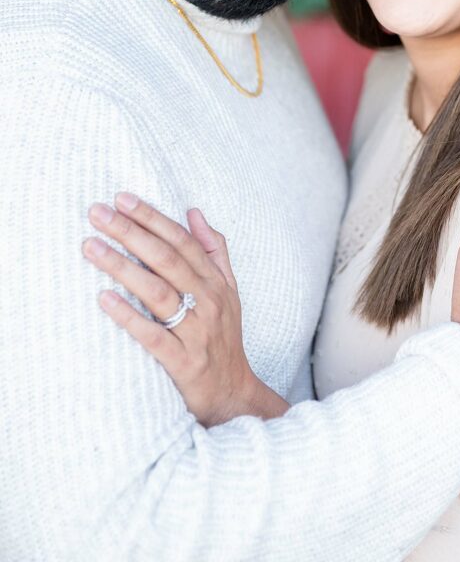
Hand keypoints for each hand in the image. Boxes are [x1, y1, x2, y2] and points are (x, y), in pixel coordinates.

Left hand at [82, 195, 287, 425]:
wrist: (234, 394)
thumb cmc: (224, 337)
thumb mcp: (229, 290)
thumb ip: (213, 250)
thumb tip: (194, 213)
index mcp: (215, 282)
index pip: (181, 241)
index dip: (152, 218)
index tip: (122, 199)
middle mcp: (208, 302)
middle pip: (166, 259)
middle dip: (130, 232)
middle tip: (97, 213)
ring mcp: (196, 332)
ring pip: (156, 292)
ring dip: (122, 266)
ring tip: (90, 247)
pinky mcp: (183, 363)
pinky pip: (152, 336)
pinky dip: (128, 317)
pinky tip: (103, 299)